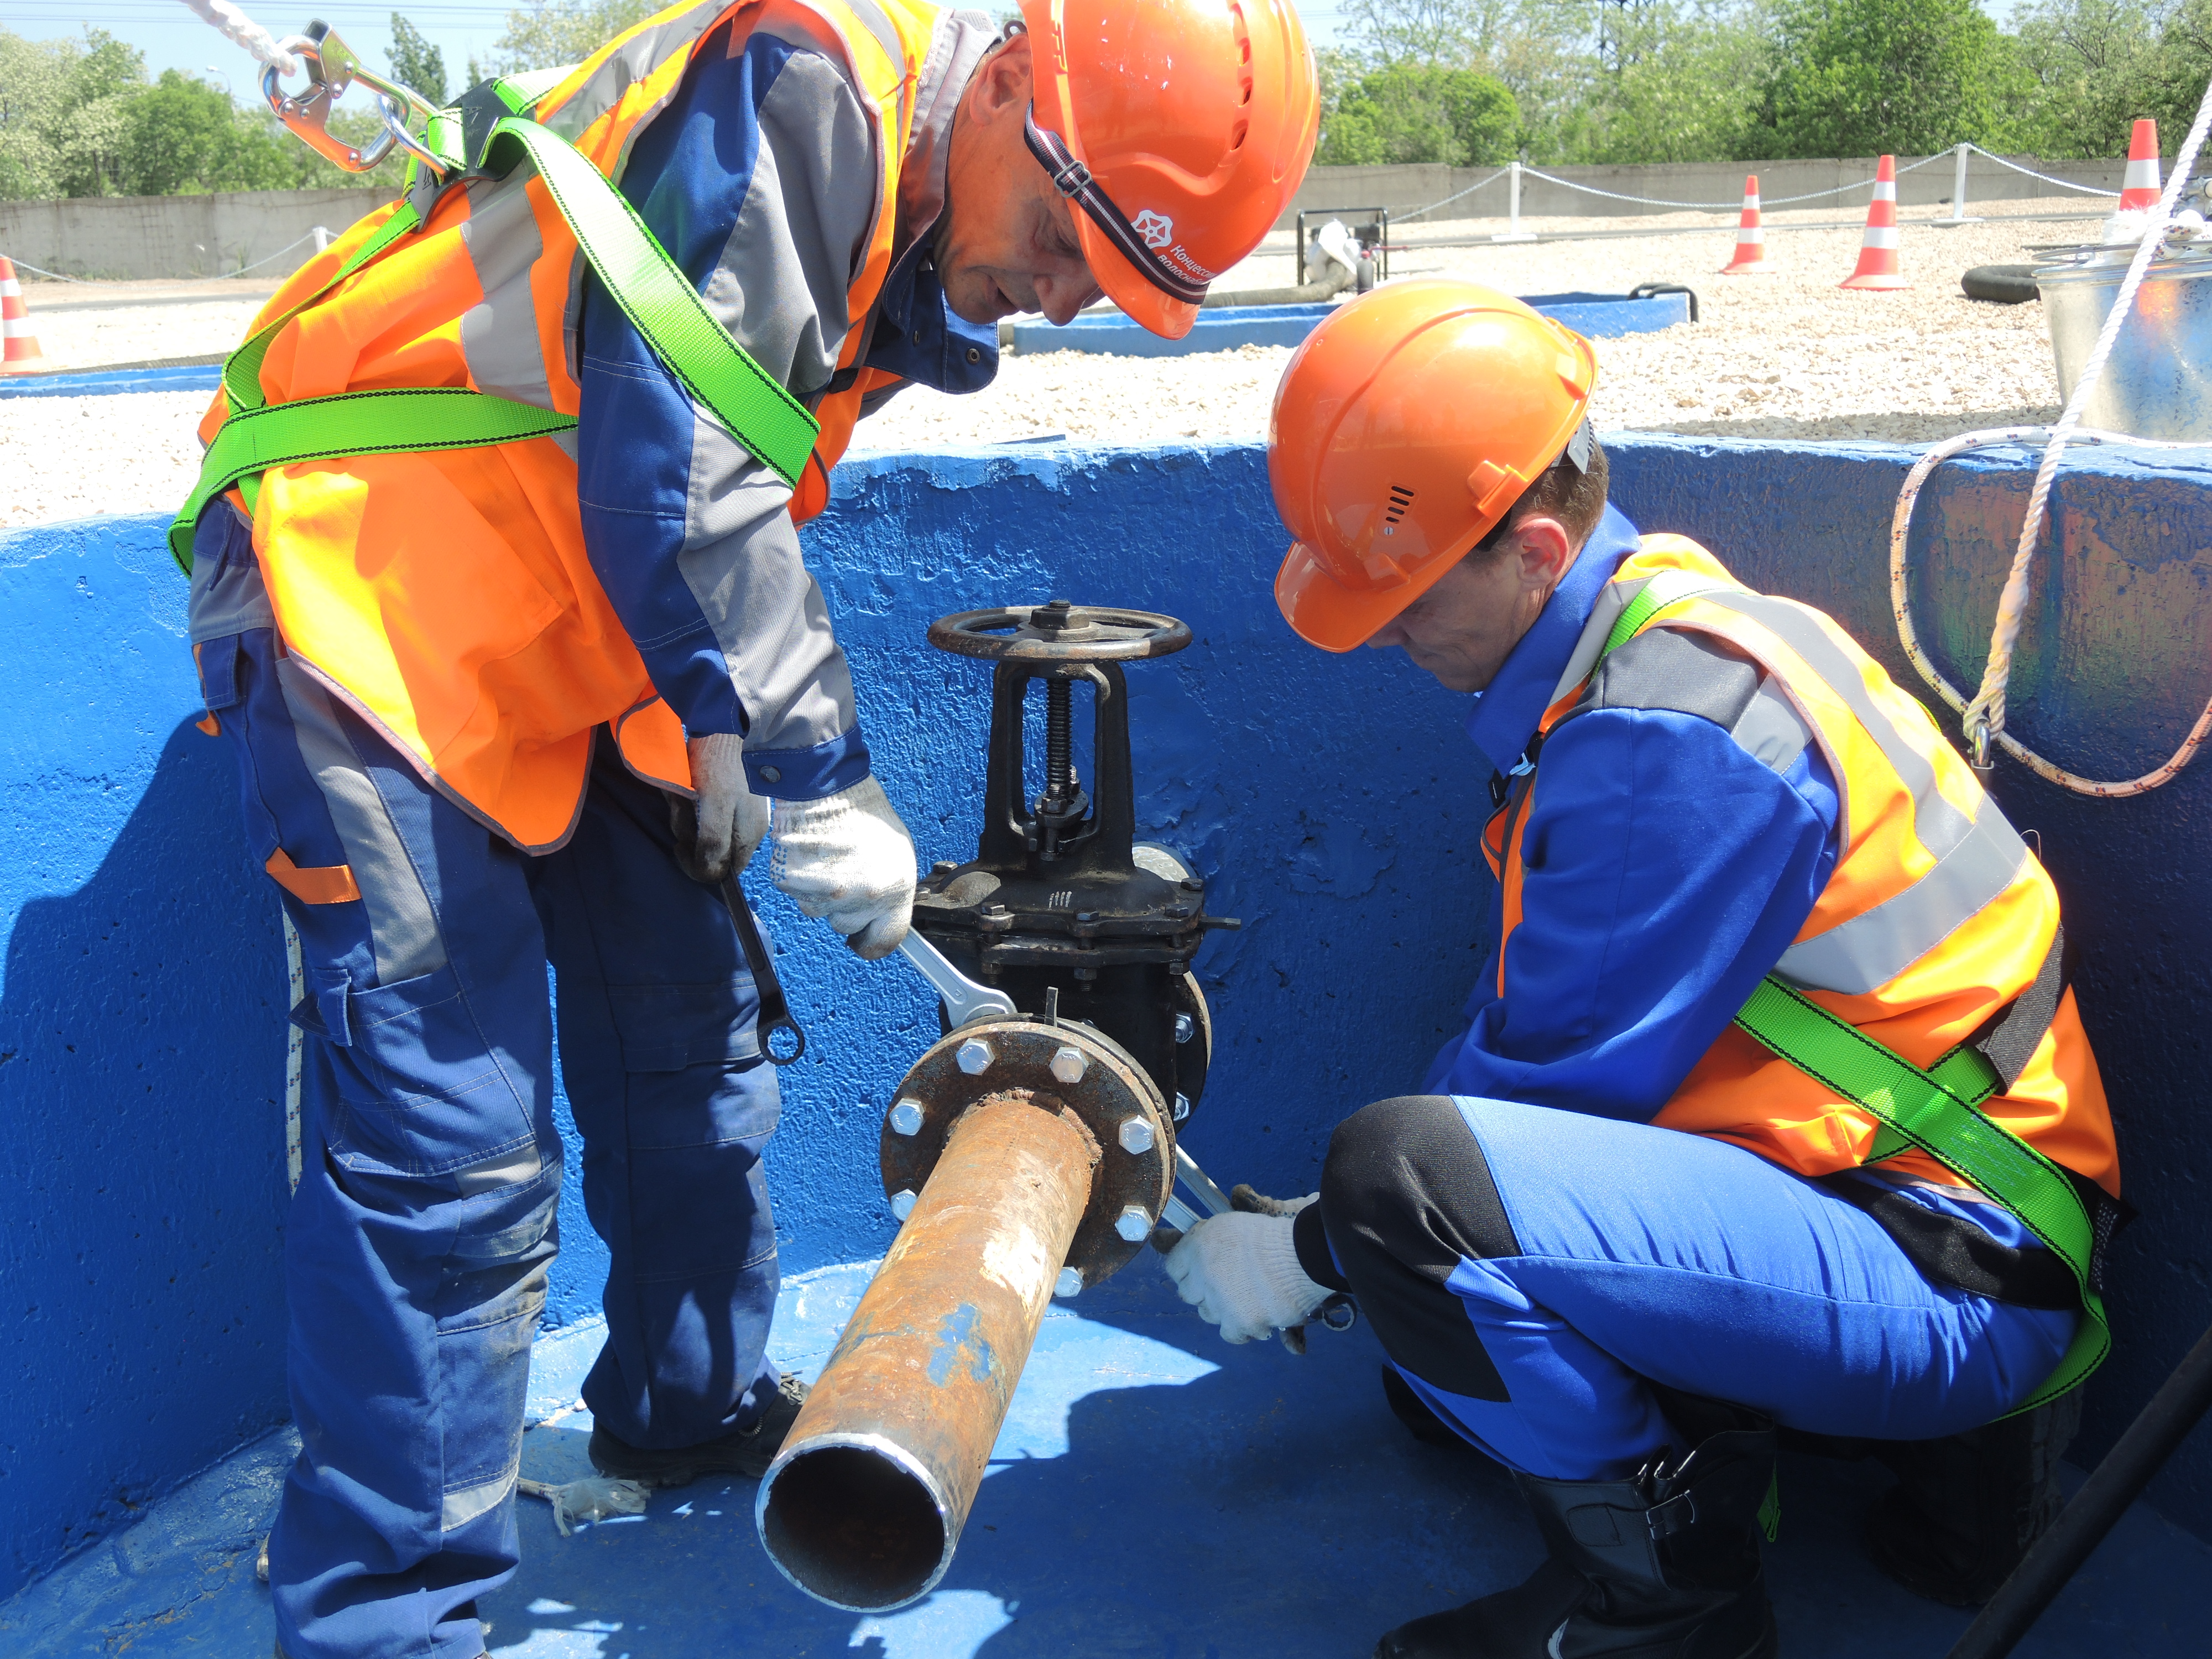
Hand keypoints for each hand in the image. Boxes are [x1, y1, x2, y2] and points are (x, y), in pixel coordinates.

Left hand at [671, 734, 767, 884]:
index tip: (680, 845)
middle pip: (714, 852)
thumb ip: (713, 842)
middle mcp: (749, 828)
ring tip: (681, 799)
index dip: (700, 865)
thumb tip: (710, 874)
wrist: (724, 725)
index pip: (725, 871)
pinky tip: (685, 792)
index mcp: (750, 835)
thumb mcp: (715, 806)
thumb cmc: (720, 765)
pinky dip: (689, 807)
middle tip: (680, 815)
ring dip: (687, 820)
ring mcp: (740, 812)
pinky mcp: (727, 797)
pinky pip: (704, 814)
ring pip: (706, 833)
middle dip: (691, 838)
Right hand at [770, 775, 915, 958]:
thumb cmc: (865, 816)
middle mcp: (858, 895)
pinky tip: (812, 856)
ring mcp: (823, 891)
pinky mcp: (793, 882)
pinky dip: (803, 882)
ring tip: (830, 859)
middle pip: (846, 927)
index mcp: (892, 889)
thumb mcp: (898, 854)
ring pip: (819, 912)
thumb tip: (884, 921)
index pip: (885, 942)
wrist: (827, 786)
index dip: (873, 943)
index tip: (866, 940)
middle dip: (846, 907)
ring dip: (822, 894)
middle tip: (847, 873)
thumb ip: (893, 893)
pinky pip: (798, 896)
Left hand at [1162, 1206, 1330, 1344]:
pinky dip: (1241, 1328)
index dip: (1187, 1268)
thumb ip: (1206, 1234)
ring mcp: (1220, 1303)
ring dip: (1222, 1308)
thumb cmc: (1272, 1234)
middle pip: (1187, 1292)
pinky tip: (1252, 1317)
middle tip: (1225, 1283)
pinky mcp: (1240, 1323)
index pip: (1172, 1266)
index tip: (1199, 1270)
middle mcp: (1202, 1276)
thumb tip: (1176, 1236)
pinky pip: (1229, 1333)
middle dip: (1203, 1288)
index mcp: (1197, 1246)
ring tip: (1244, 1298)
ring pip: (1207, 1314)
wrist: (1304, 1256)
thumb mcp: (1232, 1222)